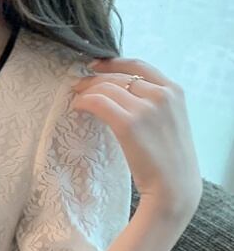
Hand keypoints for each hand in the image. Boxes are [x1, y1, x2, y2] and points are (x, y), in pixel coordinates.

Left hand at [71, 56, 202, 219]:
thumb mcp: (169, 123)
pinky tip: (77, 107)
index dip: (113, 63)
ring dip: (86, 91)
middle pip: (118, 76)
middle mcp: (161, 95)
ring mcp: (145, 108)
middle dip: (94, 78)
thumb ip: (153, 106)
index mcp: (174, 91)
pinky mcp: (129, 123)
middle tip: (78, 85)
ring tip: (76, 98)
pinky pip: (98, 103)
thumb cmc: (168, 162)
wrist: (173, 187)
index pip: (139, 65)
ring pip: (106, 88)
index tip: (95, 66)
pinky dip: (83, 102)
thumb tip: (124, 97)